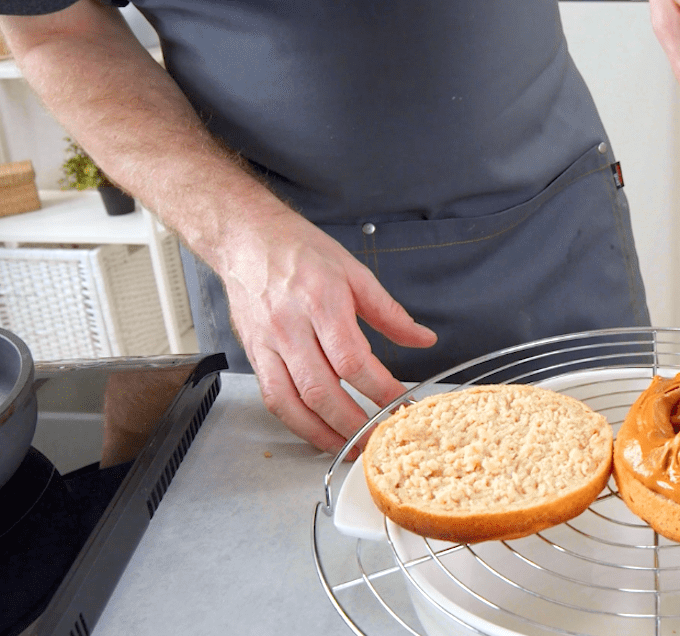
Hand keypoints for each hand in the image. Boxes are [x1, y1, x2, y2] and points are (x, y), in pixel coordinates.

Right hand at [219, 211, 436, 458]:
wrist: (247, 239)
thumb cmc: (300, 251)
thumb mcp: (355, 273)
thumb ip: (390, 313)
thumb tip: (424, 339)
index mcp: (321, 301)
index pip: (352, 360)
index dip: (379, 389)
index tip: (402, 404)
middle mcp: (290, 326)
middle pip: (321, 389)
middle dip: (353, 423)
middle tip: (379, 440)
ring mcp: (267, 343)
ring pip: (292, 402)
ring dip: (322, 433)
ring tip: (351, 448)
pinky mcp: (253, 354)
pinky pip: (273, 398)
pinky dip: (297, 423)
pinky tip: (319, 433)